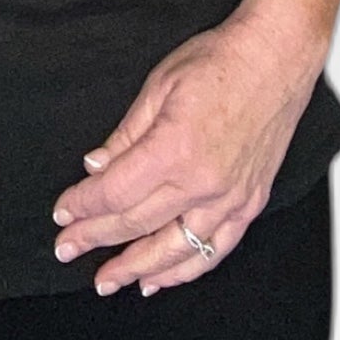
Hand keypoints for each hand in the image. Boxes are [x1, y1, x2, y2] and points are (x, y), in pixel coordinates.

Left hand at [48, 9, 324, 294]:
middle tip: (67, 249)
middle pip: (137, 223)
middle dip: (95, 239)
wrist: (276, 57)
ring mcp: (230, 197)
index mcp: (174, 149)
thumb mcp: (158, 86)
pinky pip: (216, 249)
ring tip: (108, 281)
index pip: (115, 192)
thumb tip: (96, 167)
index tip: (63, 213)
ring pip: (175, 249)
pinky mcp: (250, 202)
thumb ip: (126, 134)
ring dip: (137, 268)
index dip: (83, 206)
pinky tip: (161, 278)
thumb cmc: (220, 62)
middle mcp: (203, 182)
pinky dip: (186, 269)